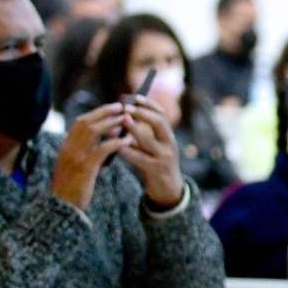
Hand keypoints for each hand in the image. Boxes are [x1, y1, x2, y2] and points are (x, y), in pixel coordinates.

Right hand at [51, 103, 129, 209]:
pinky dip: (114, 143)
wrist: (63, 207)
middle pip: (86, 122)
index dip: (97, 113)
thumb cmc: (73, 188)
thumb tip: (105, 141)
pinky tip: (127, 141)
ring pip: (92, 131)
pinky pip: (101, 150)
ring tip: (126, 120)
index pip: (80, 122)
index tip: (112, 108)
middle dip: (105, 112)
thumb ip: (87, 153)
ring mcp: (75, 157)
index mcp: (66, 146)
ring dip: (111, 123)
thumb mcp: (77, 167)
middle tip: (122, 107)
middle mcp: (68, 148)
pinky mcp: (84, 168)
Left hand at [119, 95, 184, 209]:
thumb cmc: (156, 165)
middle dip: (142, 113)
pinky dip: (128, 151)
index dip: (150, 104)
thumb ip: (144, 134)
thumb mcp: (154, 147)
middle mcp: (169, 145)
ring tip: (123, 120)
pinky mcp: (156, 171)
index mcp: (168, 137)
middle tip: (126, 108)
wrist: (168, 191)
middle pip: (159, 123)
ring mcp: (164, 158)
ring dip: (134, 129)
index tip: (136, 97)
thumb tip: (125, 115)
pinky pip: (140, 158)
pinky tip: (117, 146)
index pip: (162, 115)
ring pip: (149, 140)